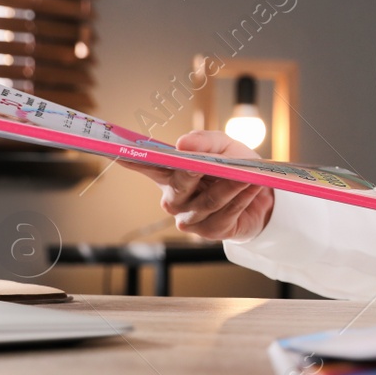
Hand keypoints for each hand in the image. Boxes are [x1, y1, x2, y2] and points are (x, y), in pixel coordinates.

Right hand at [117, 130, 273, 241]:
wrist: (264, 195)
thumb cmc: (236, 167)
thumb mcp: (224, 147)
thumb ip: (205, 141)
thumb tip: (182, 143)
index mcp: (170, 174)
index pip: (144, 165)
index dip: (128, 159)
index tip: (111, 148)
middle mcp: (174, 199)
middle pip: (178, 186)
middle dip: (193, 173)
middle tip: (205, 164)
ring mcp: (190, 218)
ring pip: (208, 202)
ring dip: (231, 186)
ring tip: (248, 175)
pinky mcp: (211, 232)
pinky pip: (226, 214)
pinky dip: (242, 199)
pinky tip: (253, 188)